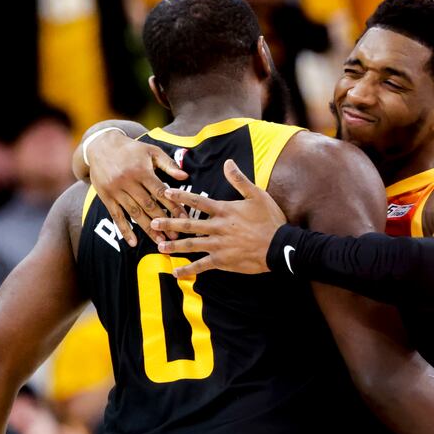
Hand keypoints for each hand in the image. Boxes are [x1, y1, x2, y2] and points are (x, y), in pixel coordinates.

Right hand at [86, 130, 188, 246]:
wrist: (101, 146)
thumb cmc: (132, 149)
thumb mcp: (151, 151)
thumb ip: (169, 164)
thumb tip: (185, 176)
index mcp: (142, 171)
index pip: (161, 192)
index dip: (173, 206)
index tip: (184, 219)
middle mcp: (128, 182)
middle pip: (149, 205)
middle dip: (163, 222)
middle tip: (175, 236)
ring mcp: (116, 191)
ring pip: (134, 213)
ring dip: (148, 229)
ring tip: (160, 242)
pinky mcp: (106, 197)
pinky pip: (116, 216)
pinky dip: (124, 230)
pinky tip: (133, 242)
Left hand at [150, 159, 286, 276]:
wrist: (280, 246)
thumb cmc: (270, 219)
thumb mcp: (257, 195)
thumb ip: (239, 179)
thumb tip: (228, 162)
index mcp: (224, 210)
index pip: (198, 201)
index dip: (181, 197)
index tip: (165, 193)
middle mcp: (218, 227)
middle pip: (189, 224)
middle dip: (169, 222)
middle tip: (153, 221)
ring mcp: (218, 246)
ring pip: (191, 245)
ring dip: (174, 246)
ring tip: (159, 245)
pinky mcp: (222, 261)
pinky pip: (201, 266)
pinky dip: (188, 269)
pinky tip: (176, 272)